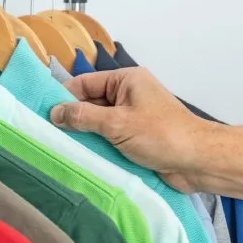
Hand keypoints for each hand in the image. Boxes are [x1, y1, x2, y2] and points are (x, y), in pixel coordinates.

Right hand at [50, 68, 212, 192]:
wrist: (198, 162)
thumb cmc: (162, 136)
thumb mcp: (117, 123)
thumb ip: (83, 116)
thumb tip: (55, 113)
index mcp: (126, 80)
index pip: (85, 83)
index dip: (64, 97)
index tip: (45, 115)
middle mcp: (128, 95)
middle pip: (89, 102)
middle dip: (73, 118)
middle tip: (50, 134)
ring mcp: (132, 117)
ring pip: (97, 122)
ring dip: (84, 134)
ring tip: (62, 147)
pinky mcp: (135, 137)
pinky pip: (108, 137)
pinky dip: (96, 145)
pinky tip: (82, 156)